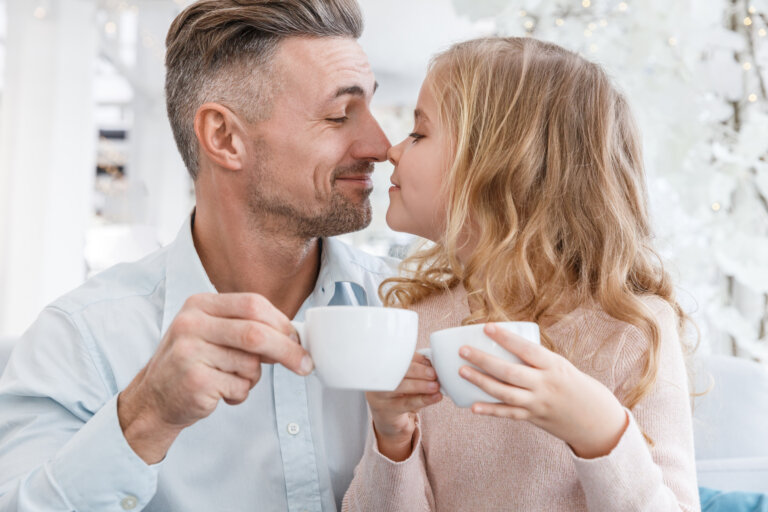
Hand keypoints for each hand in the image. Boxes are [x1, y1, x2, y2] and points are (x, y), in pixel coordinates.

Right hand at [118, 293, 311, 463]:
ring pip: (251, 364)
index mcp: (199, 304)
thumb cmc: (192, 363)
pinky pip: (240, 387)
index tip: (298, 339)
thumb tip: (294, 336)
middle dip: (287, 350)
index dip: (281, 322)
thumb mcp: (211, 333)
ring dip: (252, 378)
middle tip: (304, 365)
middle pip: (256, 333)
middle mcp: (191, 324)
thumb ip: (245, 327)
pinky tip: (220, 392)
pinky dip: (239, 394)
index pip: (252, 304)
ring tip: (230, 379)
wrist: (153, 399)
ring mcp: (190, 352)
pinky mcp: (195, 381)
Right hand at [366, 353, 441, 460]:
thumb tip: (430, 362)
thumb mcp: (405, 378)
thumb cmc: (399, 393)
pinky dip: (423, 399)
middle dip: (417, 371)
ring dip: (420, 385)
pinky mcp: (388, 410)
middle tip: (433, 373)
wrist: (387, 418)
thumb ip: (415, 367)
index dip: (414, 359)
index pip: (396, 358)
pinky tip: (435, 397)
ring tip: (435, 386)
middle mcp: (377, 380)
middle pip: (396, 372)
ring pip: (400, 387)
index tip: (428, 362)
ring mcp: (380, 396)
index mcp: (381, 367)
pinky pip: (407, 403)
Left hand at [458, 323, 628, 458]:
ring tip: (462, 371)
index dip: (506, 339)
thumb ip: (535, 358)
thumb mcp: (559, 365)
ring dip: (481, 382)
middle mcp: (545, 384)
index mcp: (553, 365)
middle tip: (463, 350)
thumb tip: (504, 342)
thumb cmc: (572, 383)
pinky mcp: (533, 418)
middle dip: (484, 361)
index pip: (527, 349)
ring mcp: (538, 403)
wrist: (594, 417)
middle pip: (510, 372)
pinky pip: (508, 414)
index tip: (487, 327)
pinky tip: (472, 406)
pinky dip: (490, 410)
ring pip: (505, 393)